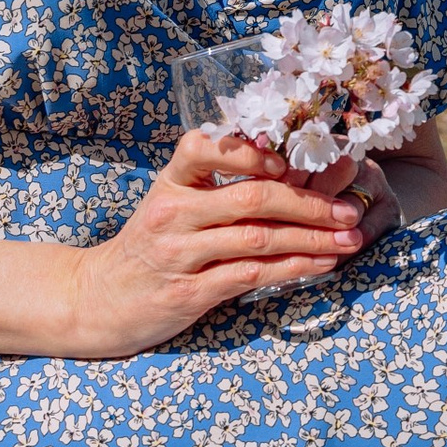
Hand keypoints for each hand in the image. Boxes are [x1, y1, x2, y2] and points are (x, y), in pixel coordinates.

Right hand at [59, 129, 388, 356]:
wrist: (98, 299)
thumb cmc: (149, 244)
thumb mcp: (172, 202)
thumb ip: (217, 184)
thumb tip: (289, 165)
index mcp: (171, 181)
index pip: (206, 146)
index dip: (254, 151)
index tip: (296, 157)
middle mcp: (173, 212)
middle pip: (251, 197)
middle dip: (309, 201)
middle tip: (349, 206)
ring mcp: (179, 254)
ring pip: (258, 239)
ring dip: (312, 238)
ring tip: (349, 238)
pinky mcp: (188, 293)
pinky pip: (250, 276)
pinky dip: (292, 269)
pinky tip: (320, 264)